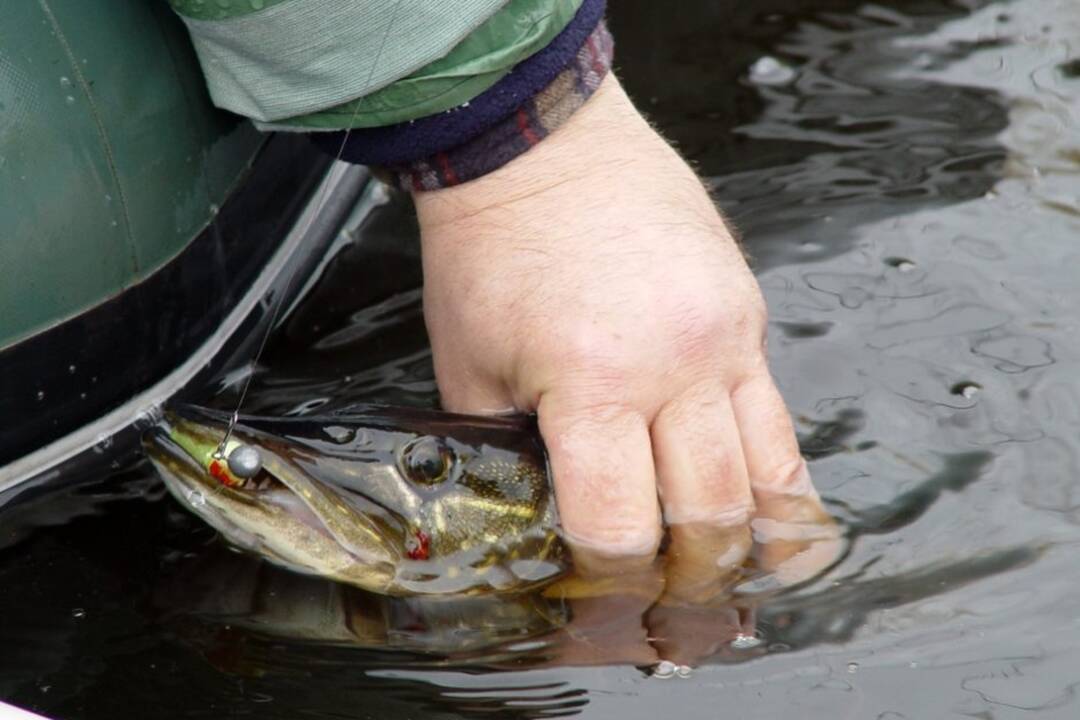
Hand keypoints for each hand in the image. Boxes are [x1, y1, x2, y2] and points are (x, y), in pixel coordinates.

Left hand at [414, 75, 830, 566]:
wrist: (538, 144)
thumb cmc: (492, 248)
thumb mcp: (470, 368)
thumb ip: (508, 453)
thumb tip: (544, 517)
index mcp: (592, 379)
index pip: (620, 525)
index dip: (609, 585)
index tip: (601, 605)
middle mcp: (676, 363)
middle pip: (708, 517)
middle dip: (689, 583)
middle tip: (672, 616)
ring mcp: (725, 337)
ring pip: (767, 477)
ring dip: (749, 544)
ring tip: (733, 583)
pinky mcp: (747, 314)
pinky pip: (779, 418)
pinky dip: (777, 480)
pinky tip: (771, 516)